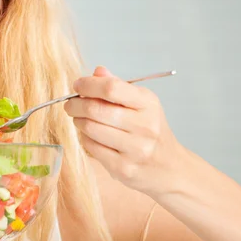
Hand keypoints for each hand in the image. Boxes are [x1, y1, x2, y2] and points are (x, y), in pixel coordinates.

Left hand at [64, 66, 187, 195]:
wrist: (170, 168)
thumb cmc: (150, 130)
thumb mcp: (142, 104)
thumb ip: (118, 86)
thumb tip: (97, 71)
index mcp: (148, 104)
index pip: (111, 88)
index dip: (88, 85)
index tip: (77, 86)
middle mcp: (144, 126)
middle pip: (96, 110)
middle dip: (76, 104)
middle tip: (70, 104)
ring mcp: (135, 149)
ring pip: (90, 129)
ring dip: (78, 121)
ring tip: (79, 118)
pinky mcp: (123, 168)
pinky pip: (92, 147)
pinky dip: (84, 138)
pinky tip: (89, 135)